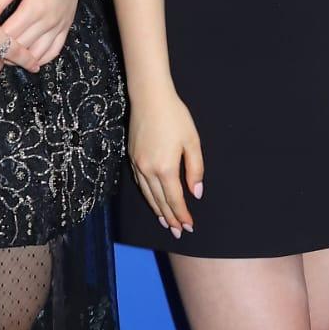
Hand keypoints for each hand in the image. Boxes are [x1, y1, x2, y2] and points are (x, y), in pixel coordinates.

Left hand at [0, 0, 79, 70]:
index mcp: (33, 8)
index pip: (10, 34)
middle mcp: (47, 21)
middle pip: (23, 46)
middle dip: (5, 52)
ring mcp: (58, 26)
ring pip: (38, 53)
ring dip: (22, 60)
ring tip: (8, 58)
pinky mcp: (65, 28)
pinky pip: (54, 50)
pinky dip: (42, 59)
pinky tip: (31, 59)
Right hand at [129, 88, 203, 237]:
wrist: (149, 97)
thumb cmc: (175, 117)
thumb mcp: (192, 142)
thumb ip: (195, 169)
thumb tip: (196, 193)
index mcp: (165, 168)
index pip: (174, 199)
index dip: (182, 215)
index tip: (189, 227)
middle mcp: (148, 170)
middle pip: (160, 201)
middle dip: (170, 218)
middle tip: (178, 232)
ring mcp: (137, 164)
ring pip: (148, 195)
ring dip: (157, 211)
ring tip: (165, 223)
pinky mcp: (131, 158)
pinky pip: (139, 184)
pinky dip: (147, 196)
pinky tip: (152, 200)